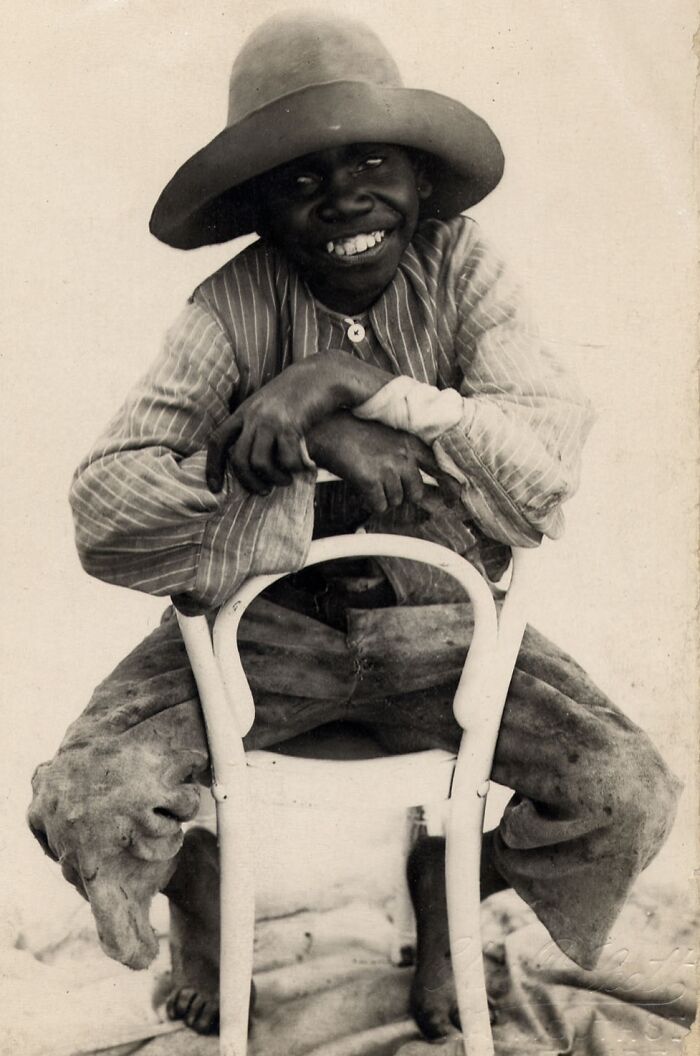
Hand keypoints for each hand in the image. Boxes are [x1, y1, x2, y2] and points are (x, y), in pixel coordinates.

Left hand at [206, 353, 391, 492]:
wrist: (324, 373)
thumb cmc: (299, 394)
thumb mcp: (270, 405)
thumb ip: (258, 426)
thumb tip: (253, 460)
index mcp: (244, 411)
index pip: (218, 440)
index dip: (213, 466)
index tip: (215, 488)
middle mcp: (253, 415)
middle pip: (238, 459)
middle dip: (249, 482)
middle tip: (264, 491)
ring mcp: (271, 419)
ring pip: (260, 463)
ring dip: (275, 478)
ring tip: (287, 480)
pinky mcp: (291, 424)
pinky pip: (287, 459)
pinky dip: (297, 469)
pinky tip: (308, 469)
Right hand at [306, 412, 460, 513]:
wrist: (327, 429)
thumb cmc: (355, 432)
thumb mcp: (389, 437)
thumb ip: (407, 457)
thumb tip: (420, 487)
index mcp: (411, 443)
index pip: (441, 469)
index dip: (450, 489)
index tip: (453, 502)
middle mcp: (404, 456)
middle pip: (416, 492)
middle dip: (402, 493)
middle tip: (384, 484)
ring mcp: (389, 468)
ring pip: (396, 500)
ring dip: (383, 496)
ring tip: (368, 477)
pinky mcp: (372, 480)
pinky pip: (379, 505)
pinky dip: (370, 501)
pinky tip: (361, 486)